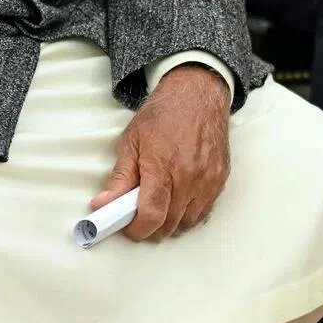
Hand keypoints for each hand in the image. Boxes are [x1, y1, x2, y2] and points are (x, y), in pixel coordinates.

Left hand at [91, 64, 230, 240]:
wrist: (197, 93)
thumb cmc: (164, 114)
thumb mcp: (132, 141)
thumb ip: (119, 177)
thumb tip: (102, 205)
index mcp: (163, 166)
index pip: (151, 216)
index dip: (136, 229)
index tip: (128, 226)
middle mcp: (189, 177)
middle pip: (169, 225)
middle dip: (151, 228)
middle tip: (140, 215)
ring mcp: (207, 179)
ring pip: (187, 223)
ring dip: (171, 223)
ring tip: (160, 206)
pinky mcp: (220, 179)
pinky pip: (204, 211)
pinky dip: (189, 213)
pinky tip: (178, 201)